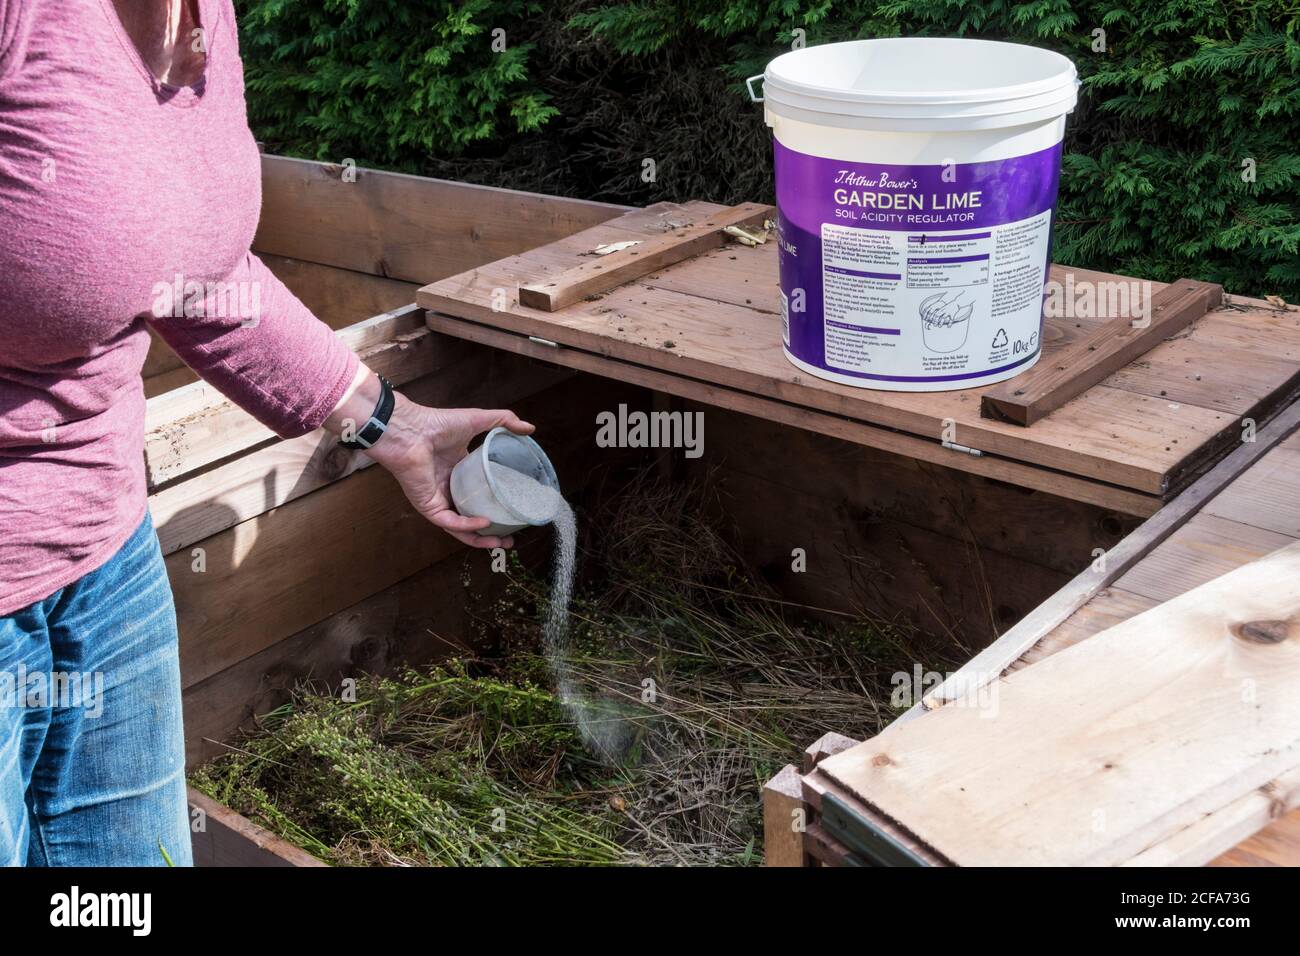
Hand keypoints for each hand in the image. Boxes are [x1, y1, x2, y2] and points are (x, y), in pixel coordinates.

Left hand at [326, 370, 534, 548]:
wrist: (410, 429)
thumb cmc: (437, 424)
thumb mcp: (479, 420)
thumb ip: (504, 422)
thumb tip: (531, 428)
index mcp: (458, 472)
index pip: (478, 496)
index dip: (495, 506)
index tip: (513, 512)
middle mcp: (448, 489)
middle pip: (471, 518)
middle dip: (490, 533)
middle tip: (510, 539)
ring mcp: (438, 499)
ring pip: (460, 528)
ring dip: (480, 539)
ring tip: (500, 543)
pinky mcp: (428, 506)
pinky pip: (449, 522)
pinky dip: (466, 526)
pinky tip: (483, 524)